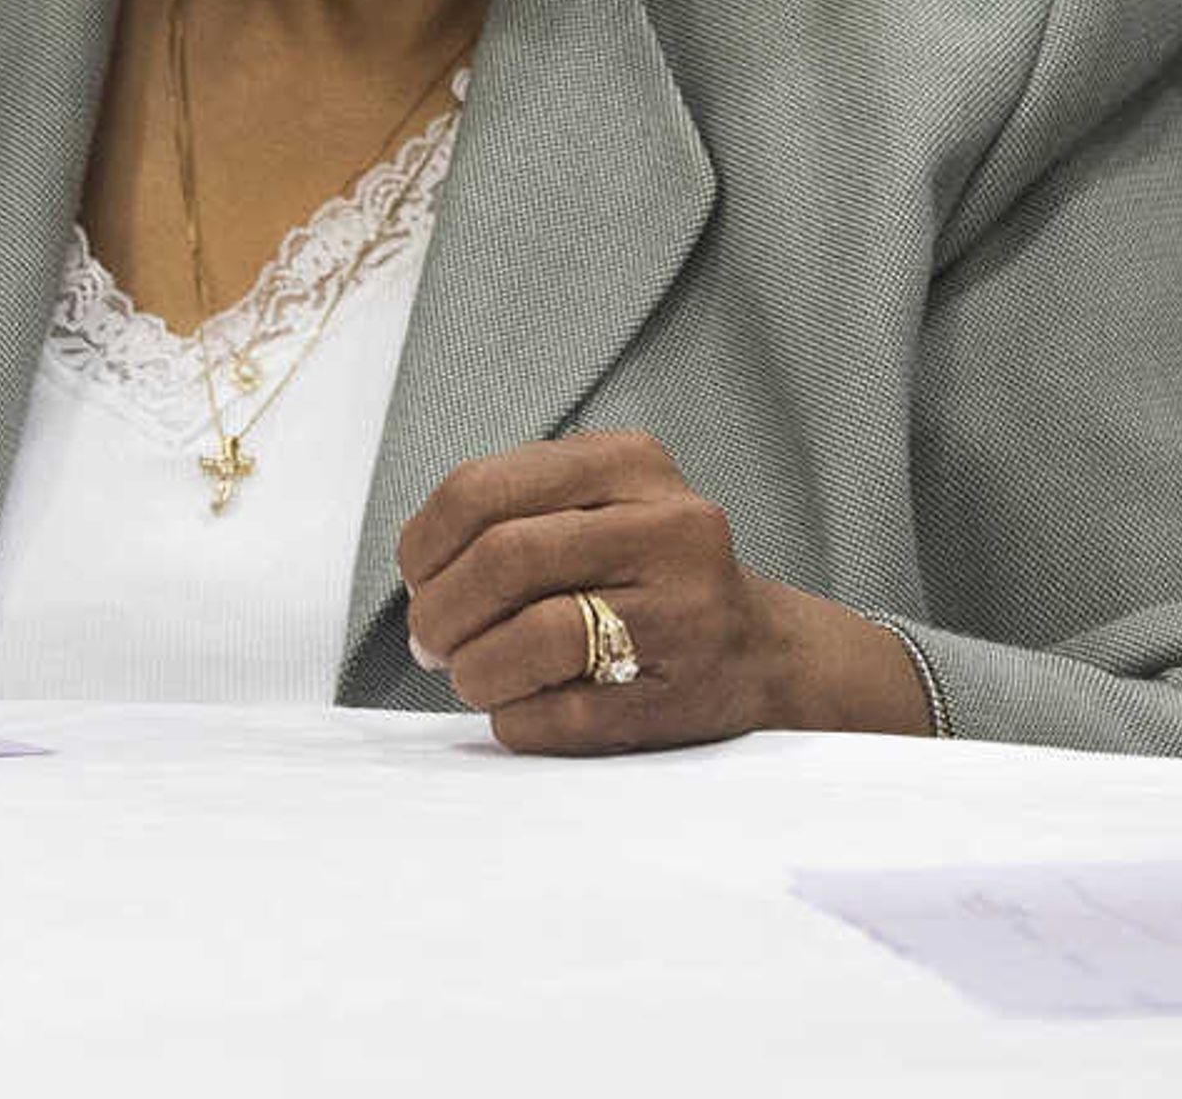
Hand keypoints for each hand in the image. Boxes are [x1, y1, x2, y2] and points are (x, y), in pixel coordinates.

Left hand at [396, 429, 930, 754]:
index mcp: (630, 463)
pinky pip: (567, 713)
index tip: (414, 578)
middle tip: (427, 641)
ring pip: (536, 635)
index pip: (482, 490)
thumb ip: (513, 508)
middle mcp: (669, 526)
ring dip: (474, 667)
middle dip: (440, 610)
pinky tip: (516, 711)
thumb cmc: (651, 573)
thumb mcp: (598, 503)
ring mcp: (686, 612)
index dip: (424, 543)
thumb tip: (417, 565)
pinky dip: (518, 718)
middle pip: (503, 559)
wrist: (768, 652)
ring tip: (467, 676)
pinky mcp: (687, 693)